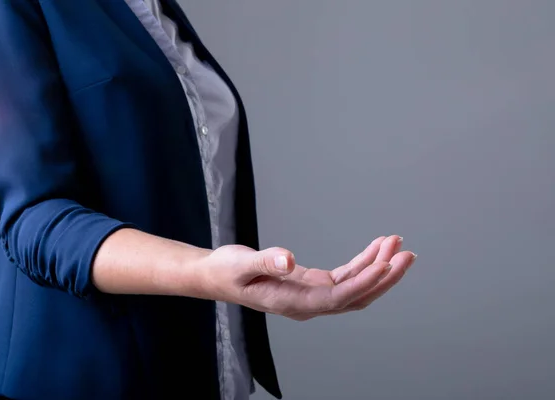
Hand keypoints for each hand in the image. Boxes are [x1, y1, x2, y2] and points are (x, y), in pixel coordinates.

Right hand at [199, 235, 416, 320]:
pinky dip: (363, 262)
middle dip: (383, 277)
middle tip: (406, 254)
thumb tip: (288, 261)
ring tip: (396, 243)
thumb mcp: (239, 265)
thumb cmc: (225, 272)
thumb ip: (264, 263)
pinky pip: (346, 276)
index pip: (337, 297)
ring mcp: (313, 295)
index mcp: (292, 303)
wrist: (216, 276)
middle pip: (356, 296)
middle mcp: (308, 304)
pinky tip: (377, 248)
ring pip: (355, 286)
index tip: (385, 264)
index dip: (363, 282)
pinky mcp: (313, 284)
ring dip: (377, 267)